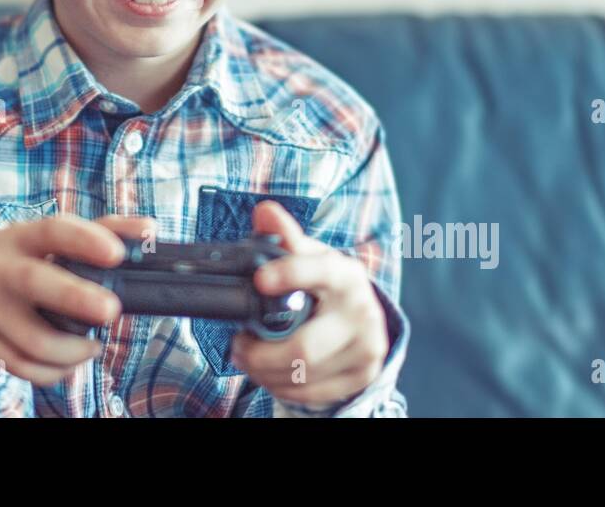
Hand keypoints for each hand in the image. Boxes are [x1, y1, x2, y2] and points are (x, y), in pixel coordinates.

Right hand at [0, 212, 155, 385]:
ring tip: (94, 345)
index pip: (52, 232)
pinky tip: (71, 361)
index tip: (115, 253)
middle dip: (75, 298)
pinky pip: (22, 367)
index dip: (84, 240)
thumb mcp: (44, 238)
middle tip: (110, 310)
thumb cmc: (15, 258)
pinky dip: (54, 371)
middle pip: (34, 283)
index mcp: (21, 238)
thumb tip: (150, 229)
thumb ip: (100, 230)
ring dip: (73, 351)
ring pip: (33, 340)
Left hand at [227, 201, 388, 406]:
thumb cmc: (326, 284)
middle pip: (304, 347)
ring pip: (302, 374)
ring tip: (248, 357)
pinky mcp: (361, 376)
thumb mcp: (310, 257)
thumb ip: (285, 237)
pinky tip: (271, 374)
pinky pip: (310, 393)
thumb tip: (264, 211)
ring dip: (263, 371)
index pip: (320, 271)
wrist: (364, 318)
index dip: (290, 275)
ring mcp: (366, 348)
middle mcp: (361, 312)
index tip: (260, 279)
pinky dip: (281, 386)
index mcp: (346, 275)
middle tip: (238, 345)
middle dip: (260, 353)